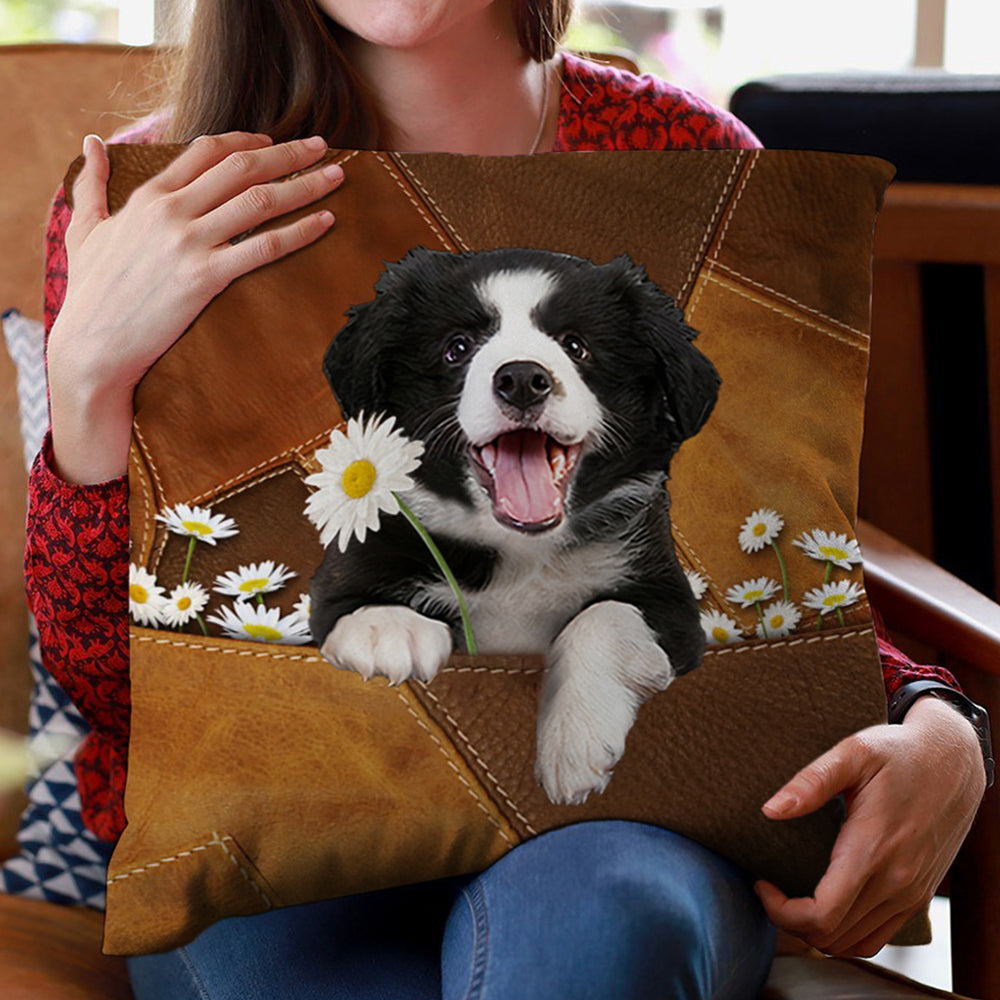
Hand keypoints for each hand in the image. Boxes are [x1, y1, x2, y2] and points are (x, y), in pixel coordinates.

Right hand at [47, 130, 344, 482]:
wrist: (92, 345)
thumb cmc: (90, 292)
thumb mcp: (84, 230)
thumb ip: (90, 184)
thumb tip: (91, 142)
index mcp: (149, 196)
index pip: (207, 150)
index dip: (247, 141)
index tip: (273, 141)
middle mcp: (172, 212)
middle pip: (242, 167)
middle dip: (288, 152)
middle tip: (322, 145)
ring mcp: (190, 243)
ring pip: (260, 200)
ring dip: (305, 184)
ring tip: (337, 176)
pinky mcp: (206, 277)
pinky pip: (264, 247)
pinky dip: (301, 231)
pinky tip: (326, 221)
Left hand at [753, 695, 986, 957]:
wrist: (953, 762)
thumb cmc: (899, 753)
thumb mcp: (853, 752)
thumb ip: (811, 782)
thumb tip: (771, 810)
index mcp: (873, 849)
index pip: (822, 914)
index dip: (781, 911)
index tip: (761, 882)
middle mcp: (896, 881)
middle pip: (832, 936)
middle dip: (789, 921)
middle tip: (769, 888)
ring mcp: (910, 893)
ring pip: (854, 943)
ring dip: (816, 932)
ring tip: (791, 898)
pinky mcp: (918, 895)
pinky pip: (877, 936)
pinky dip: (845, 934)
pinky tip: (825, 905)